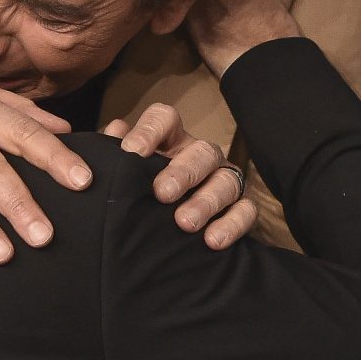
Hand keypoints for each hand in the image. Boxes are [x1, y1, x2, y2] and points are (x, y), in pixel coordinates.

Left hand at [103, 103, 256, 249]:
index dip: (150, 131)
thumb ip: (114, 152)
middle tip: (161, 193)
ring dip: (207, 202)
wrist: (154, 237)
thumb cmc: (136, 193)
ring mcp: (224, 179)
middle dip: (183, 171)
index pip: (165, 119)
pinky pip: (246, 211)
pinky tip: (212, 240)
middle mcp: (200, 155)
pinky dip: (232, 225)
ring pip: (227, 181)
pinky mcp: (241, 207)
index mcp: (169, 140)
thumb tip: (117, 129)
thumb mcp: (121, 173)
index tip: (132, 152)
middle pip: (202, 151)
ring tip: (185, 223)